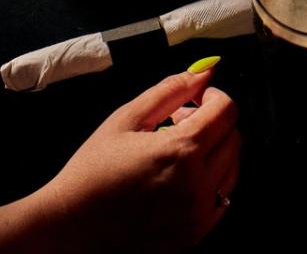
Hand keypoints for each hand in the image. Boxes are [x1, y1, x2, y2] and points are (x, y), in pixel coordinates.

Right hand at [32, 67, 239, 252]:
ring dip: (215, 152)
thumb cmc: (93, 170)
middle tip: (179, 122)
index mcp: (180, 150)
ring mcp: (198, 213)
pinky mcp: (195, 233)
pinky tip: (181, 178)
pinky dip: (211, 182)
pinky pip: (223, 199)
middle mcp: (197, 185)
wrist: (72, 225)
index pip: (226, 111)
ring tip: (178, 152)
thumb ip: (169, 91)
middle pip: (234, 138)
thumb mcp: (126, 118)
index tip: (197, 98)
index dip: (214, 97)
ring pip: (232, 168)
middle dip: (213, 122)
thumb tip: (203, 72)